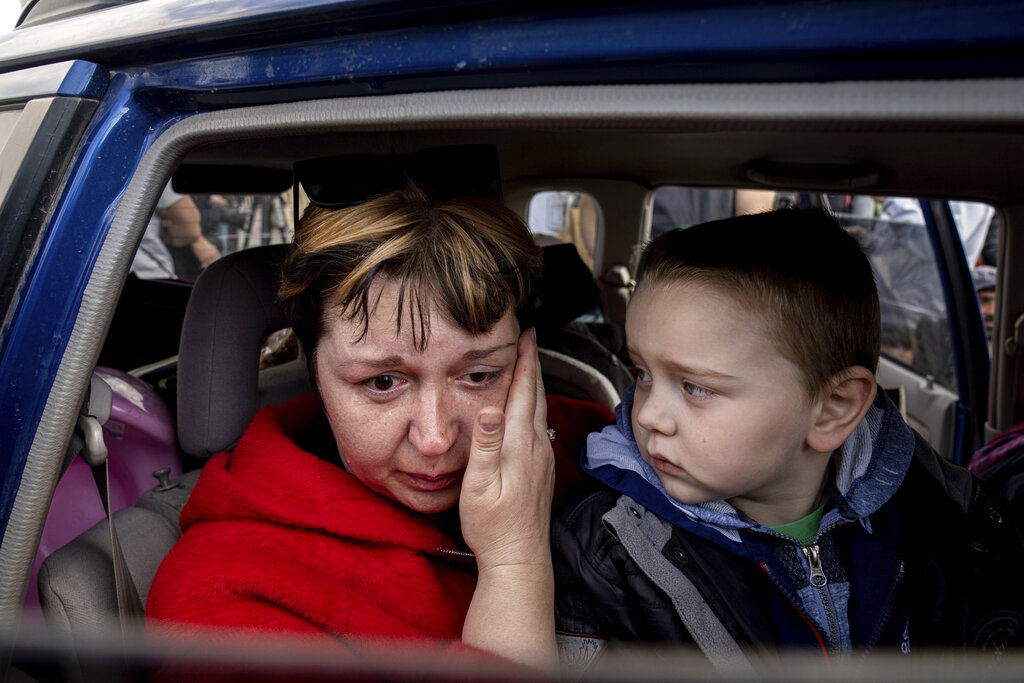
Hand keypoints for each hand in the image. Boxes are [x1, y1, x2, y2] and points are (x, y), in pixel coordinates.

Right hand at [458, 328, 557, 669]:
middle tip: (526, 338)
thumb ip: (487, 445)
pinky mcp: (540, 470)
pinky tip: (526, 408)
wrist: (519, 558)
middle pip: (535, 395)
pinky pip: (536, 425)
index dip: (523, 361)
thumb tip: (490, 407)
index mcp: (519, 445)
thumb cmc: (494, 526)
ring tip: (526, 364)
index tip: (525, 334)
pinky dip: (532, 405)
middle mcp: (535, 447)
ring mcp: (541, 458)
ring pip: (538, 410)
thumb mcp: (480, 485)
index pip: (523, 392)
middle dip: (530, 363)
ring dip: (533, 383)